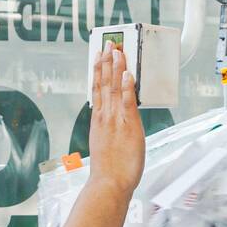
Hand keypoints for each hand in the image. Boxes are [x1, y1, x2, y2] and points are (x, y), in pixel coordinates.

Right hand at [88, 44, 145, 196]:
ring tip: (117, 49)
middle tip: (109, 43)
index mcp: (99, 120)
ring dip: (116, 67)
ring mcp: (115, 120)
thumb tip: (113, 126)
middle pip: (104, 83)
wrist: (109, 183)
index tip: (99, 55)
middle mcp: (105, 116)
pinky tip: (127, 72)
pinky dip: (127, 86)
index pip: (97, 89)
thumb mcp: (105, 146)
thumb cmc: (109, 171)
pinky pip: (127, 102)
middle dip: (106, 61)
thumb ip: (109, 131)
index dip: (98, 70)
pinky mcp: (128, 126)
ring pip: (114, 88)